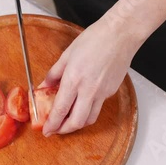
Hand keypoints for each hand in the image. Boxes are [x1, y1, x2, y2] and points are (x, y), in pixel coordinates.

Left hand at [40, 0, 165, 136]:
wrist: (121, 34)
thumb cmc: (95, 39)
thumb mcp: (67, 54)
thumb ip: (54, 74)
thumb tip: (44, 86)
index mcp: (74, 79)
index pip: (60, 110)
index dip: (52, 124)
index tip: (46, 130)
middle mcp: (89, 90)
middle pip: (76, 122)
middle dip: (64, 130)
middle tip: (56, 129)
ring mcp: (102, 92)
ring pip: (90, 118)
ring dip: (78, 123)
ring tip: (68, 120)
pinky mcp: (111, 91)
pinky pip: (98, 106)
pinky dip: (89, 109)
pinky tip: (83, 101)